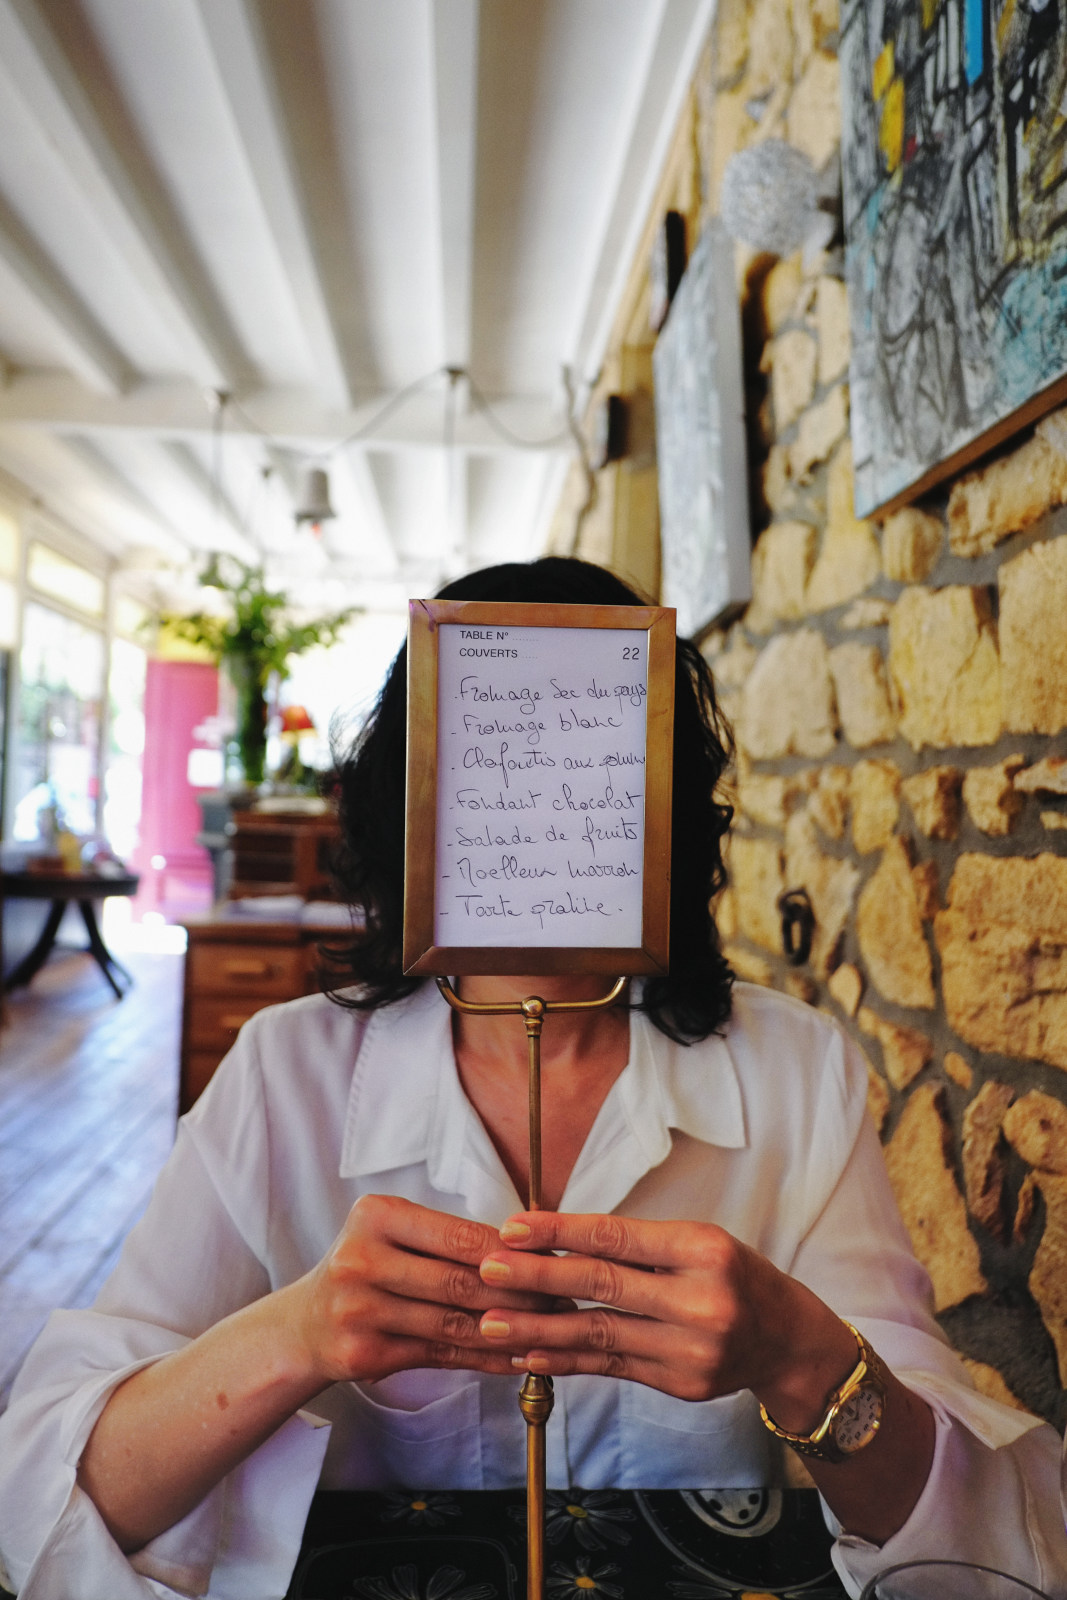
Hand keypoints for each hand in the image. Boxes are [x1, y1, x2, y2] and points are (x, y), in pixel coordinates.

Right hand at [287, 1194, 570, 1387]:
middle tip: (563, 1299)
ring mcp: (357, 1309)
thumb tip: (532, 1246)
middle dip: (519, 1294)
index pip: (458, 1235)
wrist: (304, 1325)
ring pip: (452, 1322)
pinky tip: (516, 1358)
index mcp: (374, 1215)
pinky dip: (484, 1359)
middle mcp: (360, 1259)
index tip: (554, 1260)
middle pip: (459, 1282)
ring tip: (550, 1330)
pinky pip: (440, 1355)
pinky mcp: (361, 1353)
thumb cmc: (369, 1268)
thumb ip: (450, 1239)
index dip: (511, 1252)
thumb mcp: (394, 1235)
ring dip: (509, 1330)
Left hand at [476, 1211, 855, 1424]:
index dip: (561, 1232)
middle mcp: (701, 1300)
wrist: (787, 1340)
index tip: (513, 1228)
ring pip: (600, 1334)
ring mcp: (691, 1349)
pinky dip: (567, 1360)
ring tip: (491, 1322)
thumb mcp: (698, 1243)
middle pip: (603, 1285)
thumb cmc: (733, 1276)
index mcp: (704, 1249)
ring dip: (538, 1328)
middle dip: (538, 1278)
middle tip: (487, 1271)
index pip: (618, 1236)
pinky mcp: (680, 1384)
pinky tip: (530, 1352)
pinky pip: (611, 1368)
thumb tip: (553, 1240)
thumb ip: (636, 1245)